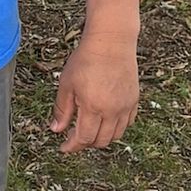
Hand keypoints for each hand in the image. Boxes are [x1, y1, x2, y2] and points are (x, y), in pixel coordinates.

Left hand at [50, 27, 139, 152]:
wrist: (111, 42)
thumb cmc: (86, 59)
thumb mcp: (66, 84)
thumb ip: (62, 110)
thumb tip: (56, 130)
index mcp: (93, 107)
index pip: (84, 138)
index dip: (72, 147)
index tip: (64, 148)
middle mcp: (112, 111)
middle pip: (101, 141)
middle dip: (86, 143)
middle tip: (74, 137)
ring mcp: (125, 106)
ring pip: (116, 135)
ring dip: (102, 138)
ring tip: (89, 130)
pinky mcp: (134, 100)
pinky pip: (127, 123)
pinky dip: (116, 128)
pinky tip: (105, 121)